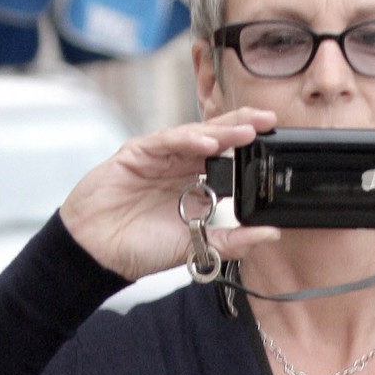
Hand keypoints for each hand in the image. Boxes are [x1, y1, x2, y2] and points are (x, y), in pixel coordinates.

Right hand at [58, 107, 281, 281]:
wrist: (98, 253)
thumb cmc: (141, 249)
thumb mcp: (196, 247)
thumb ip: (232, 240)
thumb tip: (270, 234)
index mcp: (195, 188)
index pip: (228, 163)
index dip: (250, 153)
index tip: (276, 147)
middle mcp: (180, 168)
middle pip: (216, 140)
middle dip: (243, 128)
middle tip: (270, 121)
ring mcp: (159, 158)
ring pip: (194, 136)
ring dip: (220, 132)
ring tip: (246, 130)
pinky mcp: (137, 154)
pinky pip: (165, 142)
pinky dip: (186, 140)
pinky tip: (207, 143)